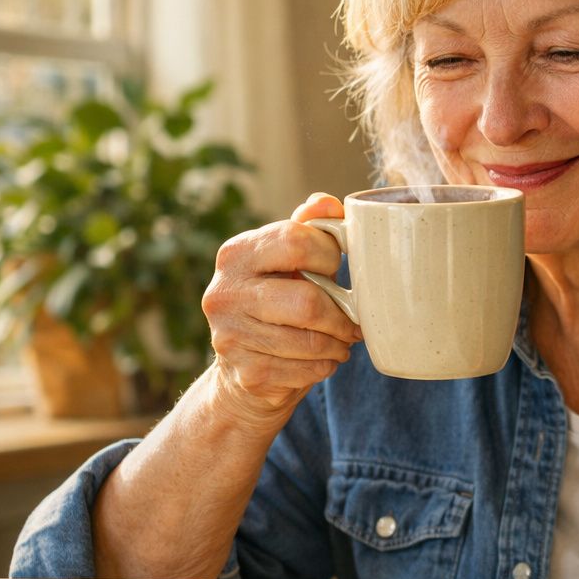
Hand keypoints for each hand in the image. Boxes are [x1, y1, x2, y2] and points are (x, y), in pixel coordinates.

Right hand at [201, 192, 362, 423]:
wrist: (243, 369)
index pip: (297, 241)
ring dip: (338, 344)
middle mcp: (224, 293)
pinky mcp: (246, 374)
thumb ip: (308, 229)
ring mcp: (230, 336)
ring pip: (312, 341)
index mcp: (236, 255)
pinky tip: (323, 359)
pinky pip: (307, 369)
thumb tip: (329, 204)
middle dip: (342, 315)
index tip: (337, 269)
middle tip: (355, 322)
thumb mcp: (290, 262)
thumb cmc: (278, 303)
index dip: (330, 255)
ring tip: (342, 341)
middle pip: (307, 302)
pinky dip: (326, 366)